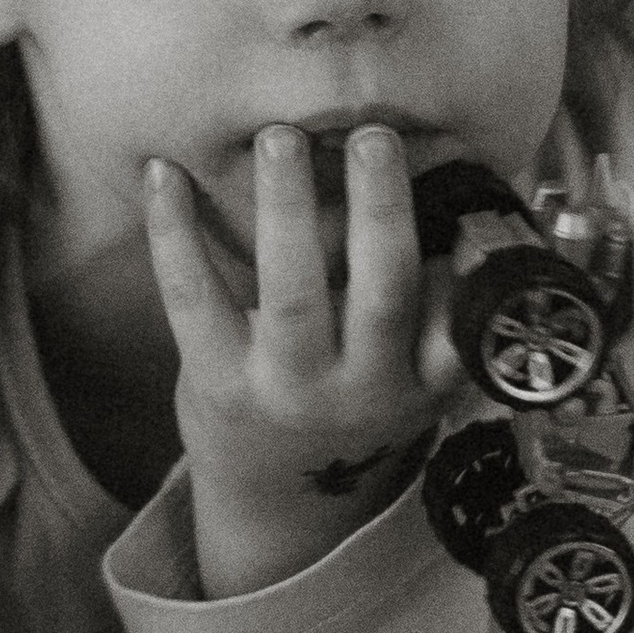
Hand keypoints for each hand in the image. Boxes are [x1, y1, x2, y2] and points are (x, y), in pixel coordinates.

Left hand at [142, 124, 465, 596]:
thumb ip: (442, 315)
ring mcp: (286, 386)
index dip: (468, 273)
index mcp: (418, 381)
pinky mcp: (217, 380)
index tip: (469, 209)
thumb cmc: (354, 407)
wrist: (280, 497)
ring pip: (292, 293)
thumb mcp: (418, 381)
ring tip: (279, 137)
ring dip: (285, 208)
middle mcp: (359, 388)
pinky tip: (163, 173)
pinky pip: (194, 298)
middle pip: (380, 294)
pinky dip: (175, 232)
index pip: (457, 325)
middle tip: (373, 135)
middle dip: (380, 212)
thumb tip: (469, 222)